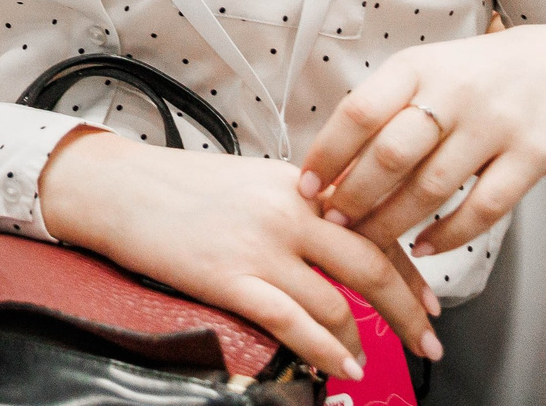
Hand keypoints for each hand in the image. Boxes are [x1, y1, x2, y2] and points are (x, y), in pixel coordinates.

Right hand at [40, 129, 438, 381]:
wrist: (116, 187)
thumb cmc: (176, 185)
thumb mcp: (250, 180)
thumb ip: (298, 205)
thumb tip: (340, 240)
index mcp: (297, 184)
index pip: (376, 228)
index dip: (411, 272)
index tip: (429, 299)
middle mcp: (289, 212)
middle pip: (374, 266)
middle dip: (410, 312)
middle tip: (428, 340)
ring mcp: (261, 247)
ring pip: (339, 302)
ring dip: (366, 340)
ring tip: (372, 360)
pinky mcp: (231, 278)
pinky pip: (296, 323)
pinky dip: (327, 351)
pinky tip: (342, 366)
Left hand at [298, 24, 545, 258]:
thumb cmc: (479, 77)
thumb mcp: (428, 73)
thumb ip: (386, 111)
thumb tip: (330, 166)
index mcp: (417, 67)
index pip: (359, 111)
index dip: (327, 154)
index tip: (306, 186)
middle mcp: (454, 92)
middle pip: (391, 154)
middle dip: (355, 197)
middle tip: (333, 223)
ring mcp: (496, 124)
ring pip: (432, 187)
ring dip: (393, 221)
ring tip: (369, 241)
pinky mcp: (534, 156)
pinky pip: (484, 208)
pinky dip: (448, 235)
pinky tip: (424, 246)